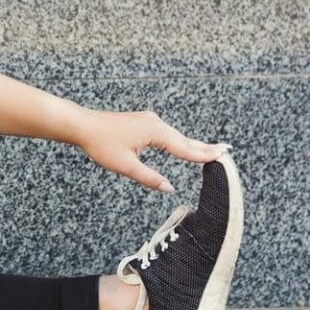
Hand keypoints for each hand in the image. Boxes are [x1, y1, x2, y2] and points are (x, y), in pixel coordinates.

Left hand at [74, 108, 229, 193]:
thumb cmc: (101, 145)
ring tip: (212, 150)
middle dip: (204, 147)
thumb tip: (168, 188)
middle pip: (184, 139)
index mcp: (155, 132)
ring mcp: (150, 121)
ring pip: (176, 136)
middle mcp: (156, 123)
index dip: (203, 154)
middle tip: (226, 150)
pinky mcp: (144, 122)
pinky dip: (179, 141)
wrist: (83, 125)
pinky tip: (184, 145)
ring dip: (193, 144)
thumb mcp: (126, 166)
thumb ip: (149, 178)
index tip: (222, 155)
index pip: (184, 147)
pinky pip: (167, 134)